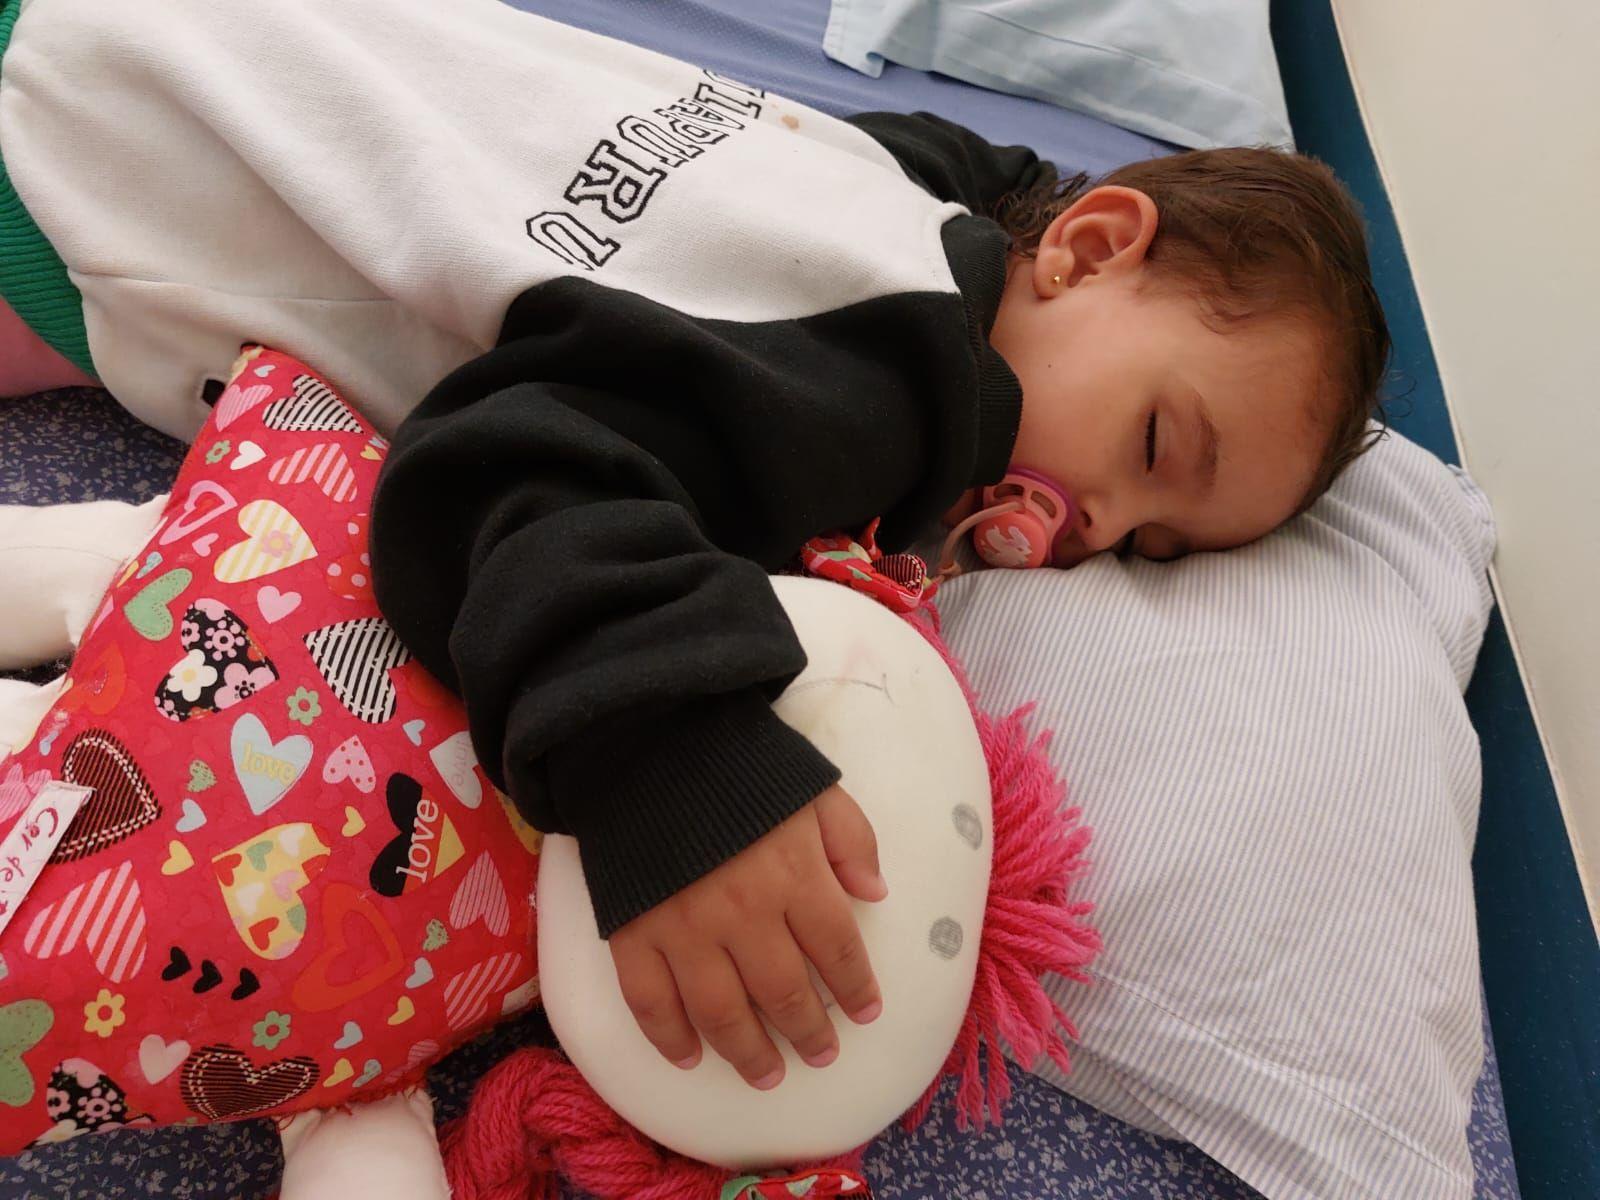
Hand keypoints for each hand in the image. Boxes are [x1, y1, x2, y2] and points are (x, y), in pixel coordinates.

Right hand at [608, 785, 887, 1089]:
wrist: (645, 741)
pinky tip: (689, 1058)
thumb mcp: (813, 787)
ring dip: (748, 1053)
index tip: (867, 1013)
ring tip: (767, 1076)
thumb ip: (851, 839)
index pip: (837, 949)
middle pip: (784, 993)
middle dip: (808, 1033)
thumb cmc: (740, 764)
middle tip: (821, 1056)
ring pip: (722, 1013)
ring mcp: (683, 929)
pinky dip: (669, 1039)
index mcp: (793, 874)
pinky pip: (650, 1003)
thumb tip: (876, 894)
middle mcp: (743, 913)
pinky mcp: (631, 933)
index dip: (857, 987)